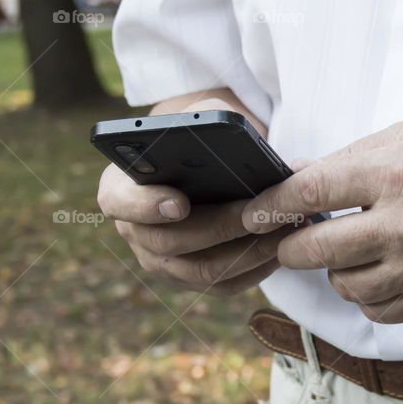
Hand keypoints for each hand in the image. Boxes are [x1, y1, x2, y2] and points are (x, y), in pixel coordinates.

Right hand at [97, 99, 287, 295]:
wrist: (201, 168)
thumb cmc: (195, 141)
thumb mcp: (194, 119)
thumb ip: (203, 118)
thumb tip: (234, 132)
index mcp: (121, 189)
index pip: (119, 203)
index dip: (146, 206)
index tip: (179, 203)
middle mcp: (135, 232)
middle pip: (171, 242)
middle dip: (222, 227)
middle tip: (259, 213)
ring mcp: (162, 263)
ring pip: (203, 270)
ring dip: (247, 251)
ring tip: (283, 229)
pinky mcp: (192, 280)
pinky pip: (224, 286)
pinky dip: (256, 270)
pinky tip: (282, 248)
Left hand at [242, 120, 402, 322]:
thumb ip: (351, 158)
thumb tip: (295, 176)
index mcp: (397, 175)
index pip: (312, 193)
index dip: (271, 205)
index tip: (252, 213)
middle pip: (316, 250)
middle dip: (292, 246)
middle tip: (293, 239)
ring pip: (343, 285)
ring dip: (336, 269)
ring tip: (355, 249)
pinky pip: (376, 311)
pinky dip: (367, 295)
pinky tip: (380, 272)